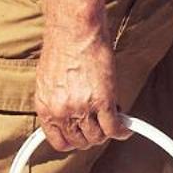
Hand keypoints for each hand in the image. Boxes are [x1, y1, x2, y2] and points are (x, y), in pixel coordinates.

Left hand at [35, 31, 129, 152]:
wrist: (74, 30)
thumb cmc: (63, 47)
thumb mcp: (49, 80)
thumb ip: (55, 101)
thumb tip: (66, 114)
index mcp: (46, 107)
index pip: (58, 141)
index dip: (72, 142)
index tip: (81, 138)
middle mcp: (61, 111)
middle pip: (81, 142)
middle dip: (92, 136)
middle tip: (99, 124)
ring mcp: (82, 108)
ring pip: (98, 137)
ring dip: (106, 132)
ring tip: (111, 119)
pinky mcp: (103, 101)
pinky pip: (114, 128)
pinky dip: (123, 130)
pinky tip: (126, 125)